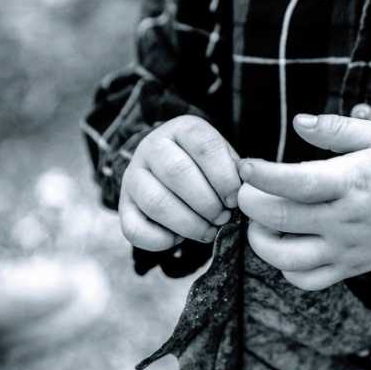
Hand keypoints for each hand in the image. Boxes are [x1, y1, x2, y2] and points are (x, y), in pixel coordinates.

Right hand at [119, 116, 240, 250]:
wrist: (172, 175)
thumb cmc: (209, 170)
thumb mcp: (225, 161)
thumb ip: (238, 173)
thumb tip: (246, 193)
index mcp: (183, 129)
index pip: (204, 145)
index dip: (224, 177)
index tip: (235, 199)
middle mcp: (152, 146)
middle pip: (177, 172)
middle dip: (207, 203)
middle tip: (223, 218)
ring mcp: (133, 176)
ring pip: (156, 202)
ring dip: (188, 224)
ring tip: (208, 231)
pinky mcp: (124, 206)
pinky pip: (134, 228)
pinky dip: (160, 240)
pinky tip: (179, 239)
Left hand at [238, 113, 370, 290]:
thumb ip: (337, 128)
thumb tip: (299, 122)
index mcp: (351, 183)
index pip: (296, 183)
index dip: (262, 176)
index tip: (246, 166)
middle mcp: (344, 220)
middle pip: (279, 218)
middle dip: (249, 203)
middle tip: (246, 190)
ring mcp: (345, 249)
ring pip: (286, 258)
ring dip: (261, 240)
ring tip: (262, 221)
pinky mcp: (348, 268)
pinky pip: (306, 280)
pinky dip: (286, 268)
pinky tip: (287, 244)